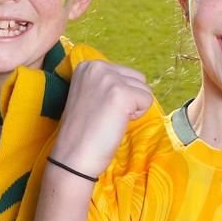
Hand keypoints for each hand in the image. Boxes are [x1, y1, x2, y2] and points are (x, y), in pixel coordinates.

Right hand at [50, 60, 153, 178]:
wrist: (74, 155)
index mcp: (88, 65)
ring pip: (145, 89)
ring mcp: (109, 79)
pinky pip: (147, 101)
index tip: (100, 108)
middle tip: (107, 115)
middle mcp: (97, 66)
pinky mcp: (121, 94)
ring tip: (111, 119)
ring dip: (134, 108)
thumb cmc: (85, 130)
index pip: (125, 73)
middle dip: (130, 99)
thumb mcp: (91, 94)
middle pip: (138, 78)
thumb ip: (107, 83)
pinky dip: (137, 116)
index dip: (120, 95)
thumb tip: (135, 82)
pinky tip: (117, 123)